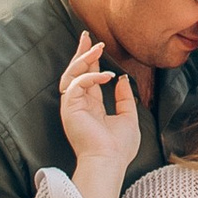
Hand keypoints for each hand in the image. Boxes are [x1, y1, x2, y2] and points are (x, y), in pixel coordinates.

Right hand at [60, 31, 142, 197]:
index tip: (95, 44)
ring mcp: (72, 107)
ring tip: (97, 48)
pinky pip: (76, 84)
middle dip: (80, 53)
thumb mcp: (128, 117)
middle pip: (75, 72)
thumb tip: (121, 78)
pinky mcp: (69, 109)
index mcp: (90, 107)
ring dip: (83, 59)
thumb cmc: (119, 147)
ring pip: (71, 74)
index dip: (90, 60)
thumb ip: (123, 97)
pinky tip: (107, 76)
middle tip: (86, 35)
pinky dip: (91, 77)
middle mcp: (78, 105)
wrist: (110, 162)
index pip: (88, 78)